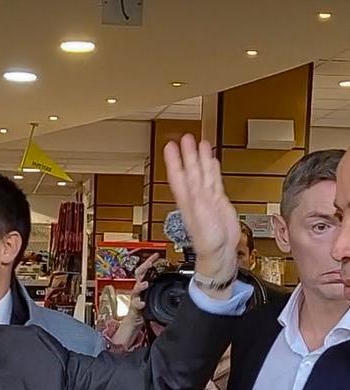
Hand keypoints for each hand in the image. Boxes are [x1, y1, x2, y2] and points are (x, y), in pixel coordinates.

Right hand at [109, 253, 160, 348]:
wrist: (134, 323)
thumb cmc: (144, 309)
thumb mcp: (153, 297)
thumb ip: (160, 289)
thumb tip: (176, 283)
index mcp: (142, 285)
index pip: (145, 270)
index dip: (150, 261)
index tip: (157, 254)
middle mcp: (137, 289)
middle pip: (138, 274)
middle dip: (144, 267)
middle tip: (150, 263)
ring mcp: (135, 298)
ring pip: (136, 288)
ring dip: (140, 286)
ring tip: (145, 284)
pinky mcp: (134, 308)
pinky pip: (136, 305)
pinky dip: (139, 303)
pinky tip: (143, 303)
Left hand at [164, 135, 239, 284]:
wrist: (220, 252)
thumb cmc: (207, 239)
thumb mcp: (200, 215)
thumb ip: (198, 196)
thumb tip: (193, 178)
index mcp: (186, 200)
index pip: (177, 175)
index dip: (173, 160)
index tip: (169, 146)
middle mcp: (195, 197)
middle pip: (190, 170)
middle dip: (187, 154)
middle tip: (186, 137)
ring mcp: (206, 198)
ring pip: (203, 173)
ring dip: (200, 158)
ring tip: (200, 142)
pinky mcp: (218, 201)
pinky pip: (214, 180)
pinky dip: (213, 169)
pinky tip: (212, 160)